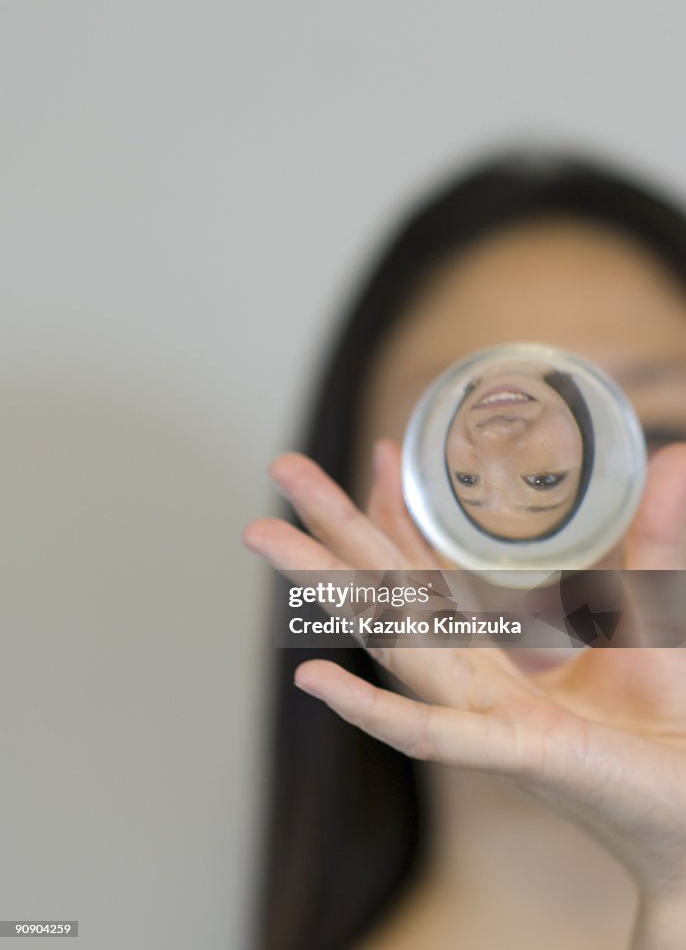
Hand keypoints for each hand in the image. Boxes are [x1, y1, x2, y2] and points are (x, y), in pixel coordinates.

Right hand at [244, 440, 685, 946]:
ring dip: (325, 588)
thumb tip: (673, 458)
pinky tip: (313, 679)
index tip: (378, 452)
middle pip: (389, 596)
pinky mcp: (518, 753)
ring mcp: (486, 717)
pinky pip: (430, 733)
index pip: (430, 574)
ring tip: (265, 535)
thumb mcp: (654, 618)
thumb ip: (653, 542)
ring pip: (391, 642)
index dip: (399, 512)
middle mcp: (476, 681)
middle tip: (282, 467)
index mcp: (499, 656)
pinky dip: (370, 708)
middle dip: (334, 530)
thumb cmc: (668, 735)